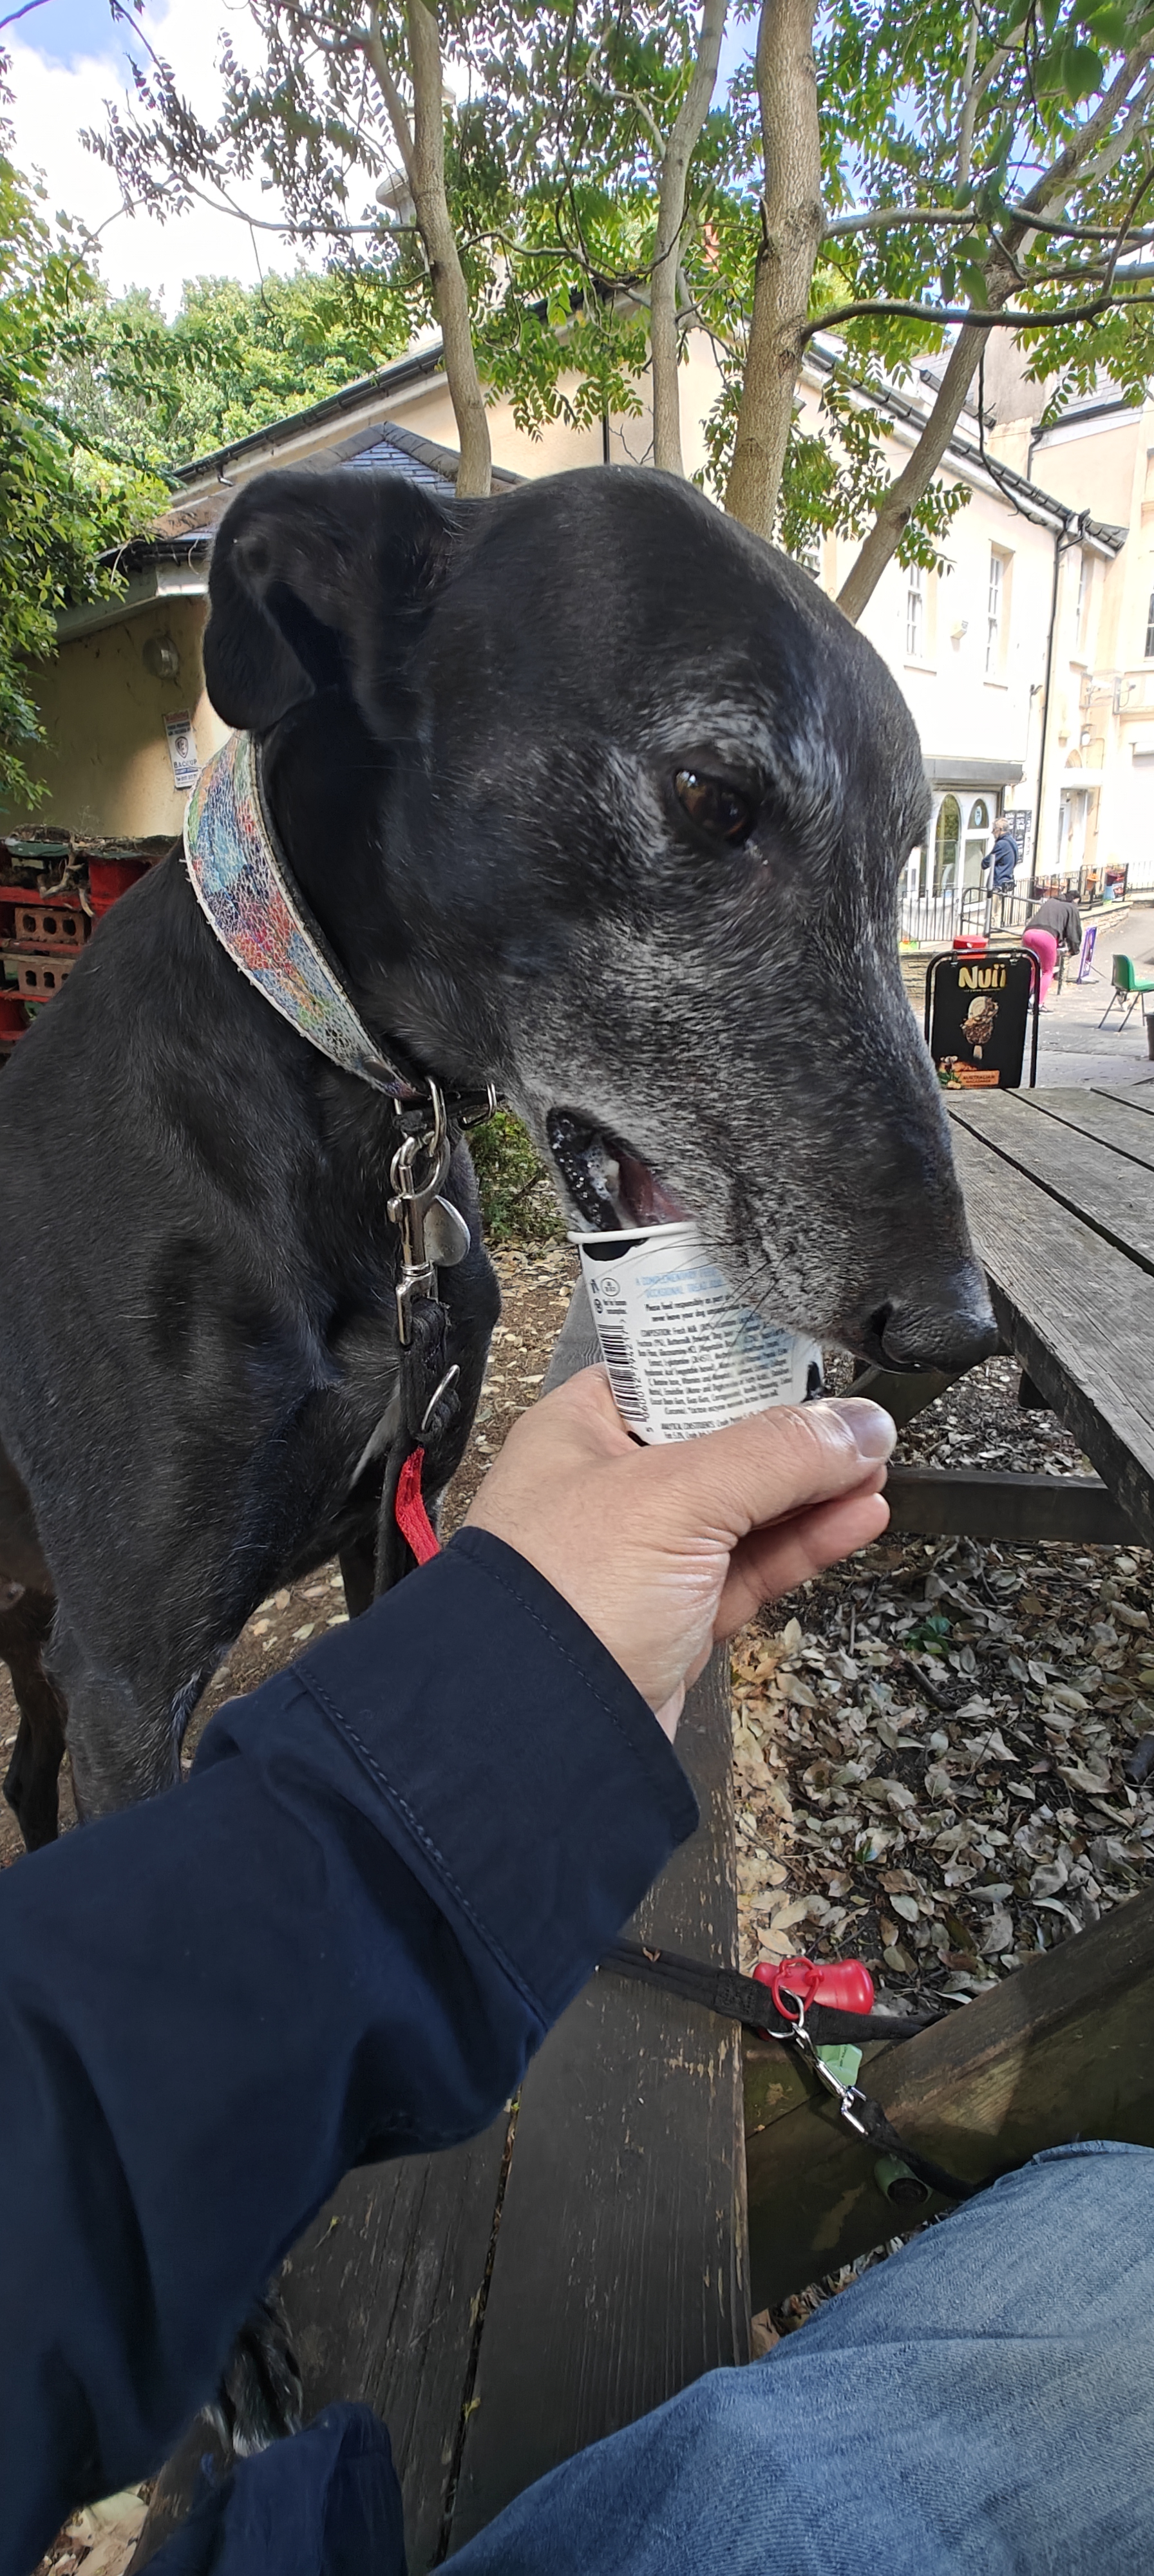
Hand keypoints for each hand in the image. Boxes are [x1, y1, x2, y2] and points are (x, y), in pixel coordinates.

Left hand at [464, 1370, 894, 1736]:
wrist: (540, 1732)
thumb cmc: (562, 1596)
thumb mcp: (674, 1497)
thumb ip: (774, 1454)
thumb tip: (859, 1425)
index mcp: (581, 1431)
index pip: (670, 1373)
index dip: (738, 1363)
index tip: (806, 1358)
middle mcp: (610, 1488)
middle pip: (720, 1440)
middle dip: (793, 1433)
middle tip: (860, 1422)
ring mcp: (646, 1556)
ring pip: (747, 1508)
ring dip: (813, 1489)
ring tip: (876, 1465)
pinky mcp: (678, 1616)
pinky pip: (755, 1565)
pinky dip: (807, 1541)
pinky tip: (857, 1516)